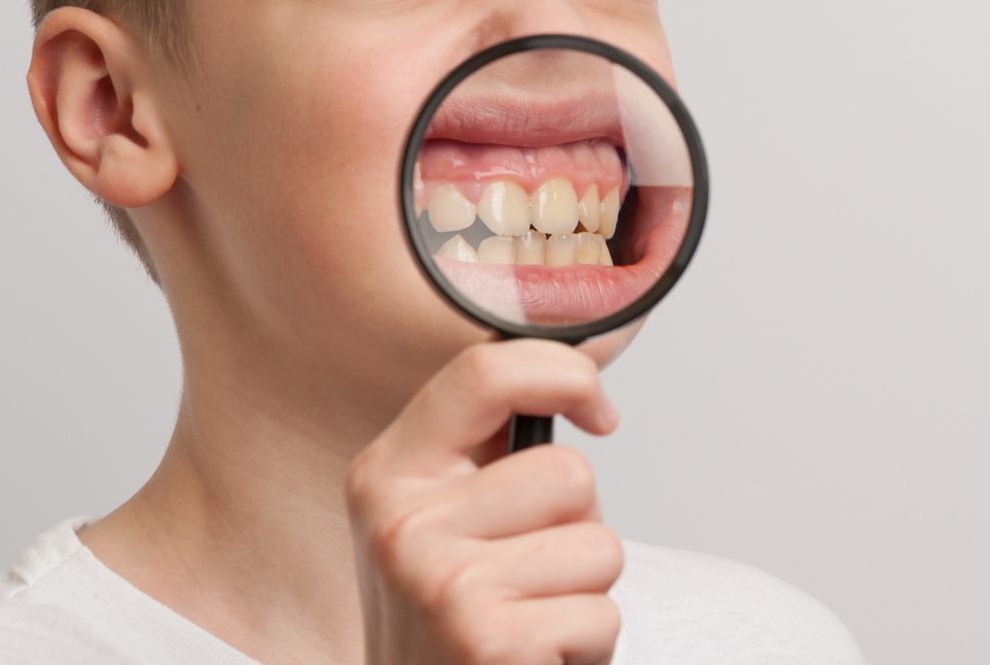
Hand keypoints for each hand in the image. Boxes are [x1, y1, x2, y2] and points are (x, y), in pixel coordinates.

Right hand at [348, 340, 623, 663]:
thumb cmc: (453, 622)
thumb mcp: (445, 520)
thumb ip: (496, 446)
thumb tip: (594, 354)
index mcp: (388, 474)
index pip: (484, 372)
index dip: (565, 374)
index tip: (598, 411)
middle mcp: (403, 524)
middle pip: (569, 472)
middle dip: (578, 526)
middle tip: (529, 577)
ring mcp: (443, 583)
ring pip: (600, 545)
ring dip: (587, 592)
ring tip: (531, 619)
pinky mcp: (490, 641)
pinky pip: (602, 614)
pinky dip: (588, 646)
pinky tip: (535, 659)